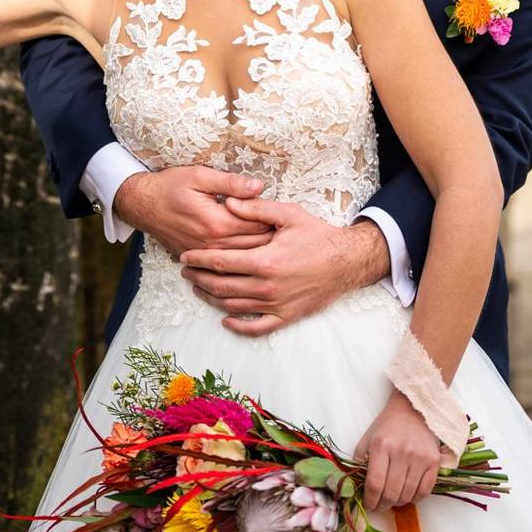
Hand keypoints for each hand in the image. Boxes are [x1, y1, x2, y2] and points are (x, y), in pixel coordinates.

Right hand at [113, 168, 272, 255]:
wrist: (142, 205)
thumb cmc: (170, 186)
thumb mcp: (200, 176)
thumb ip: (231, 182)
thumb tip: (259, 187)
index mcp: (217, 222)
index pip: (259, 226)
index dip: (275, 221)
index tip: (287, 216)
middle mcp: (212, 244)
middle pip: (255, 247)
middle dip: (273, 240)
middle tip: (288, 232)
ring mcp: (205, 254)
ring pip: (243, 259)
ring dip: (260, 252)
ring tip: (276, 244)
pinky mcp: (198, 259)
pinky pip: (226, 266)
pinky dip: (242, 261)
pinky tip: (252, 255)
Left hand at [178, 198, 389, 334]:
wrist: (347, 261)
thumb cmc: (318, 236)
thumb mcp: (289, 215)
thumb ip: (256, 209)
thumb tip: (227, 203)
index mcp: (265, 261)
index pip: (220, 262)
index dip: (198, 259)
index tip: (184, 256)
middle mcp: (267, 286)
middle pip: (221, 286)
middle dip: (198, 278)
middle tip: (185, 271)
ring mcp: (276, 304)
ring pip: (233, 306)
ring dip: (211, 299)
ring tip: (198, 288)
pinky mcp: (286, 316)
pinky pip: (257, 328)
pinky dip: (238, 326)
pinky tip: (226, 320)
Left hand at [353, 390, 440, 511]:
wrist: (413, 410)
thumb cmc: (386, 426)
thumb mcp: (367, 439)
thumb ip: (359, 462)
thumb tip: (356, 487)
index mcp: (380, 446)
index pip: (375, 484)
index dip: (370, 500)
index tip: (368, 505)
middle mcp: (401, 452)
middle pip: (391, 493)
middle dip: (382, 505)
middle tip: (379, 506)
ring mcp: (420, 457)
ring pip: (407, 495)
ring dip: (398, 503)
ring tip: (392, 500)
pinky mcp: (434, 461)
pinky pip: (425, 491)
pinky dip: (415, 499)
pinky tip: (407, 496)